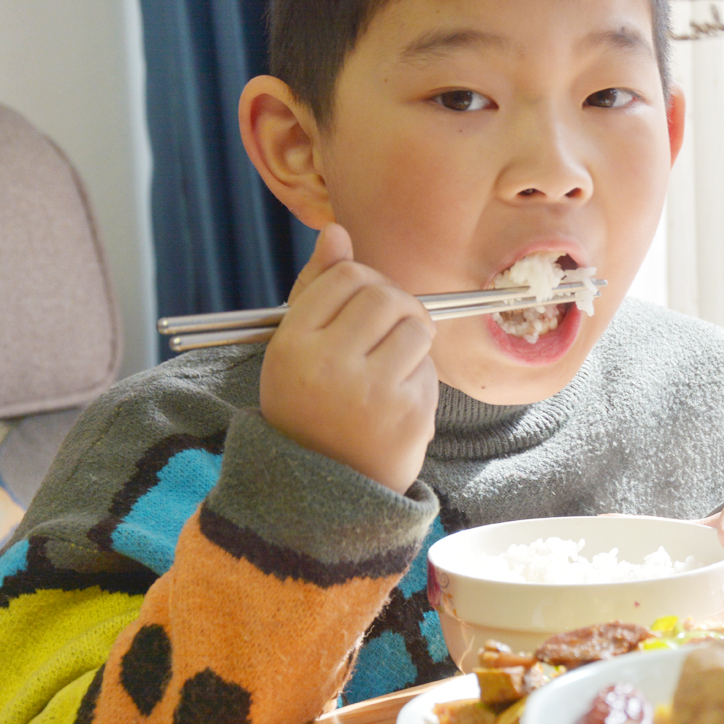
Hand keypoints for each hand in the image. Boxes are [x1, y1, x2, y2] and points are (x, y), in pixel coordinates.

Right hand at [259, 223, 437, 491]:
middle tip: (386, 329)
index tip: (364, 304)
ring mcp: (373, 392)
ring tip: (392, 361)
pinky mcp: (409, 415)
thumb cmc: (310, 407)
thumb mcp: (294, 349)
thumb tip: (336, 232)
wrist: (324, 491)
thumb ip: (315, 289)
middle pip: (386, 295)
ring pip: (415, 325)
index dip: (364, 283)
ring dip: (411, 337)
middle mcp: (330, 366)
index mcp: (294, 345)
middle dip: (395, 305)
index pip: (346, 278)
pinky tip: (396, 397)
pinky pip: (429, 368)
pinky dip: (419, 375)